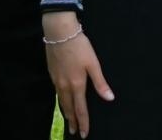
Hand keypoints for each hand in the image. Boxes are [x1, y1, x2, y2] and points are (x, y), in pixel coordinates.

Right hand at [45, 16, 112, 137]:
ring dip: (65, 112)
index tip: (84, 133)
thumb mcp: (93, 63)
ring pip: (61, 100)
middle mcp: (64, 85)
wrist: (59, 31)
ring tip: (68, 120)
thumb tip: (109, 98)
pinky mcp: (51, 72)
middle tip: (74, 132)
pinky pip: (56, 91)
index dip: (83, 122)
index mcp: (77, 84)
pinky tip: (62, 99)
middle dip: (72, 121)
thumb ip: (100, 82)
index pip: (80, 109)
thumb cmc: (79, 46)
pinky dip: (60, 100)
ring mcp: (56, 79)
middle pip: (68, 107)